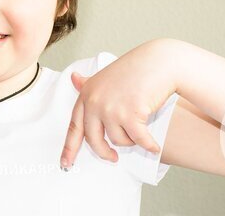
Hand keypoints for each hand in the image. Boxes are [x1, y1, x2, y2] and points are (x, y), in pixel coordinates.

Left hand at [60, 40, 176, 168]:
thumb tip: (74, 78)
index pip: (74, 126)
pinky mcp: (130, 114)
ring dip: (131, 140)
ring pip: (119, 141)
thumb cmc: (134, 68)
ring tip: (140, 130)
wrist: (158, 61)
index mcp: (87, 94)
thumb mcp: (105, 75)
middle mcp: (95, 102)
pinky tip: (154, 146)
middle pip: (94, 140)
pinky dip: (148, 145)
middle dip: (105, 153)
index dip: (70, 147)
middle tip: (113, 159)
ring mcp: (111, 108)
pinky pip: (139, 140)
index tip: (66, 164)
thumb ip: (89, 83)